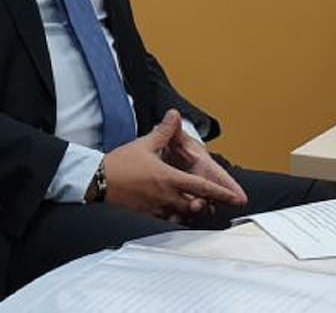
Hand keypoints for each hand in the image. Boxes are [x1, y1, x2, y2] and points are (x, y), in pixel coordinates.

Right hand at [101, 110, 239, 220]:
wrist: (98, 181)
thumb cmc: (120, 163)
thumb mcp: (144, 144)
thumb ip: (163, 131)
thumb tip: (174, 115)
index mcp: (169, 178)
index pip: (202, 187)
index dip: (222, 193)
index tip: (236, 198)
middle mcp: (167, 196)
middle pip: (196, 205)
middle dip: (207, 204)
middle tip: (212, 202)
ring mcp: (158, 208)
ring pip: (184, 215)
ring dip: (192, 211)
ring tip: (195, 205)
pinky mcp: (148, 215)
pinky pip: (168, 220)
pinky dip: (175, 217)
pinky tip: (175, 212)